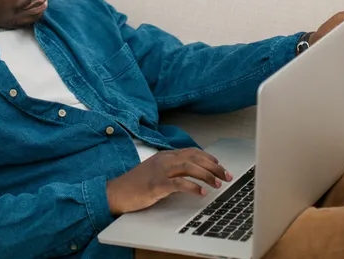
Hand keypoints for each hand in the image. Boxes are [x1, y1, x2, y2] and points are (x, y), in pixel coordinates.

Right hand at [105, 148, 231, 214]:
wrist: (116, 192)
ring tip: (218, 184)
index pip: (192, 152)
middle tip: (227, 176)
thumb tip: (194, 176)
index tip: (221, 166)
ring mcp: (159, 171)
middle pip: (194, 157)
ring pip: (189, 167)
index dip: (209, 158)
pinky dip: (192, 187)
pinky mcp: (156, 184)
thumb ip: (173, 171)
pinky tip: (201, 192)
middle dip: (214, 166)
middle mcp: (164, 160)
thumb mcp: (157, 172)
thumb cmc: (136, 184)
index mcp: (165, 156)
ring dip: (206, 175)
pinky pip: (178, 183)